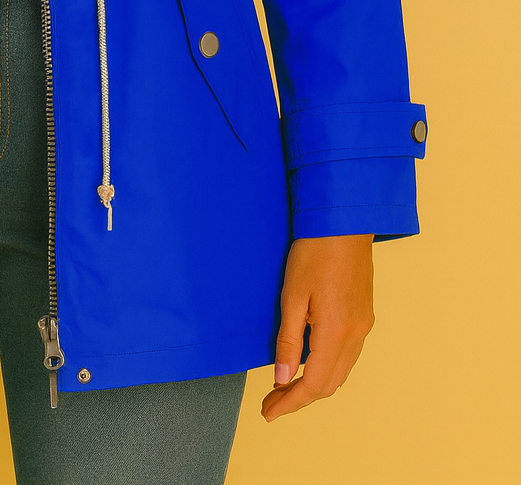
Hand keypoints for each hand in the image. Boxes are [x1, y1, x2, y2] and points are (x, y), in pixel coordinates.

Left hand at [262, 233, 373, 421]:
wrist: (344, 221)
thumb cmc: (314, 252)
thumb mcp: (292, 295)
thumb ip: (289, 340)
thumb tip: (282, 379)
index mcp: (337, 332)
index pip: (314, 384)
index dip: (290, 403)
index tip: (268, 412)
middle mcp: (356, 335)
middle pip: (330, 384)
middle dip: (300, 398)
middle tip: (271, 401)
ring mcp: (364, 326)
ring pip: (341, 372)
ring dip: (314, 384)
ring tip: (284, 385)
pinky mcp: (364, 315)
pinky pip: (347, 355)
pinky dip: (326, 367)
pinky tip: (307, 361)